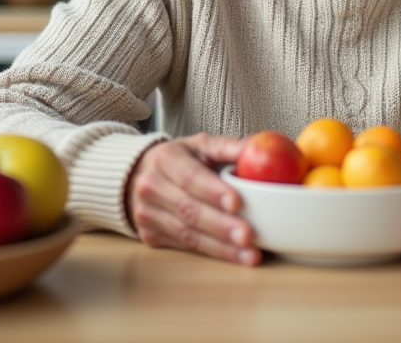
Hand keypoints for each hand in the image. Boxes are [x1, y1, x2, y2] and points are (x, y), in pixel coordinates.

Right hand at [125, 133, 260, 265]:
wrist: (140, 174)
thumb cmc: (180, 159)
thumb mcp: (201, 145)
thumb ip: (230, 147)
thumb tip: (260, 148)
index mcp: (165, 158)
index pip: (190, 177)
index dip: (213, 191)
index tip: (236, 203)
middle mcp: (151, 186)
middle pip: (189, 209)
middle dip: (221, 226)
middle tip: (248, 236)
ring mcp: (147, 213)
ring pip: (187, 234)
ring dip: (221, 247)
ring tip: (249, 254)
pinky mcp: (150, 235)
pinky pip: (185, 246)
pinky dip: (213, 253)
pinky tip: (235, 257)